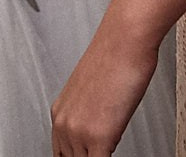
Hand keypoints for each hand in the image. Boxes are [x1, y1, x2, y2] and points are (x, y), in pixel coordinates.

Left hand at [51, 23, 160, 156]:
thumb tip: (101, 127)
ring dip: (98, 156)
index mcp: (60, 112)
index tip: (88, 153)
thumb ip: (90, 115)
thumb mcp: (93, 91)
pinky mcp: (98, 137)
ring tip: (111, 147)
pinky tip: (114, 150)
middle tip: (102, 150)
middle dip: (88, 156)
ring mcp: (79, 132)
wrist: (125, 39)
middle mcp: (64, 123)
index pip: (61, 152)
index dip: (77, 155)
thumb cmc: (116, 56)